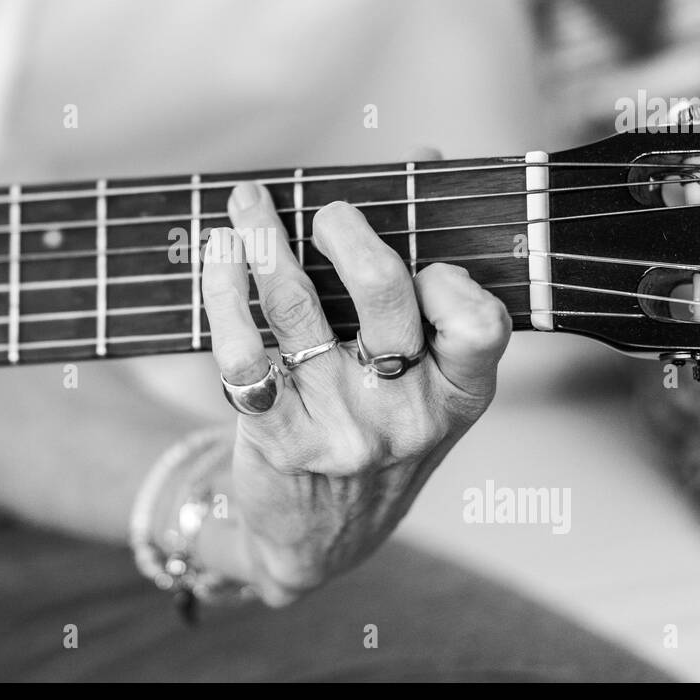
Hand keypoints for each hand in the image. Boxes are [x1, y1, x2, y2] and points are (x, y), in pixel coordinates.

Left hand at [196, 179, 510, 605]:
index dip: (451, 279)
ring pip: (298, 311)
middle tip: (328, 209)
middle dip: (350, 233)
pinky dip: (224, 291)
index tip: (423, 253)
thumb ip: (426, 277)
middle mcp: (405, 415)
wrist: (317, 540)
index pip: (479, 323)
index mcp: (459, 395)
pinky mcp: (276, 438)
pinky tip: (220, 254)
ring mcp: (339, 430)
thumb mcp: (423, 380)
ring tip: (249, 202)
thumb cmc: (376, 433)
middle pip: (385, 300)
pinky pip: (241, 351)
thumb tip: (425, 158)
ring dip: (268, 240)